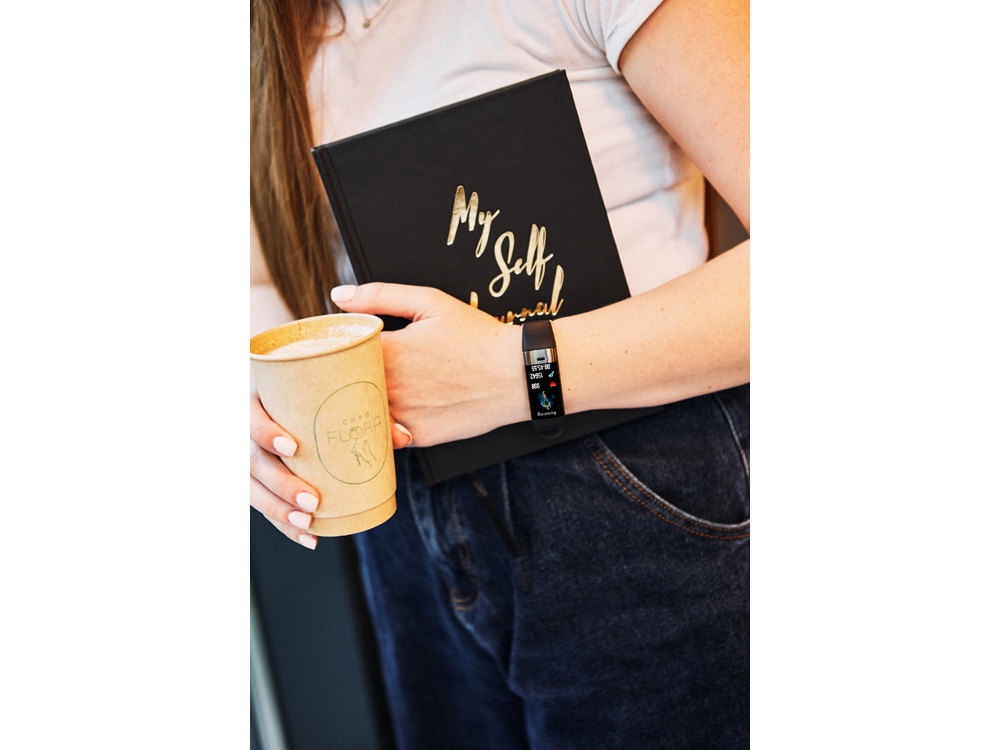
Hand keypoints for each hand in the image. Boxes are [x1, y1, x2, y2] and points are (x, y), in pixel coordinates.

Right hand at [250, 385, 413, 548]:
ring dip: (279, 511)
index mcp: (261, 399)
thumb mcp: (340, 394)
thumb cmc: (319, 391)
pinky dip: (285, 526)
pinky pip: (264, 506)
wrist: (300, 395)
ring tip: (309, 524)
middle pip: (252, 461)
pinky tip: (309, 538)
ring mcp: (250, 457)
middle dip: (281, 485)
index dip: (266, 433)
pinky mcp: (258, 481)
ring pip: (252, 489)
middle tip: (313, 501)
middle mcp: (248, 430)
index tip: (292, 448)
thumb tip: (403, 437)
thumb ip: (370, 411)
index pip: (251, 416)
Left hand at [332, 283, 524, 446]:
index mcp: (388, 351)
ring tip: (378, 391)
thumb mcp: (431, 302)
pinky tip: (399, 411)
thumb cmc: (477, 337)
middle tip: (354, 370)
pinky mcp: (419, 436)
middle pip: (347, 385)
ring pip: (365, 412)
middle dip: (347, 377)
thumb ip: (381, 296)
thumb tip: (339, 295)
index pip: (340, 351)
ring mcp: (404, 415)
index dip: (339, 349)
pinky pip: (389, 435)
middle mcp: (390, 386)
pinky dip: (387, 425)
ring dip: (364, 403)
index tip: (344, 347)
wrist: (518, 375)